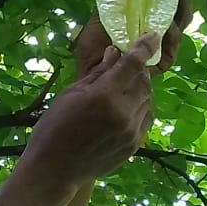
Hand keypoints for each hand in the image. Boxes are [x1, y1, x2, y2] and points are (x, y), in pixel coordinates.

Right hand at [23, 34, 157, 186]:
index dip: (144, 47)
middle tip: (127, 65)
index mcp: (104, 96)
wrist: (54, 170)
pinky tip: (126, 107)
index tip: (152, 35)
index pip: (133, 64)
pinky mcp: (135, 145)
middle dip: (138, 69)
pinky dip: (141, 107)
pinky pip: (146, 118)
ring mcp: (132, 132)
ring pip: (148, 99)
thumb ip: (98, 73)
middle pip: (143, 81)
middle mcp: (123, 113)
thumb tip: (115, 53)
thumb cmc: (54, 128)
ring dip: (140, 89)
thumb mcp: (71, 94)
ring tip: (123, 89)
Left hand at [74, 0, 192, 79]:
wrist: (90, 77)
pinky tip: (171, 22)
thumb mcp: (98, 20)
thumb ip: (112, 3)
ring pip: (179, 23)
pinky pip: (172, 46)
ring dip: (180, 4)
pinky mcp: (162, 62)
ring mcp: (160, 46)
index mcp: (140, 19)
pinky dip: (173, 33)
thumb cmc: (92, 52)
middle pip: (175, 9)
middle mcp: (153, 31)